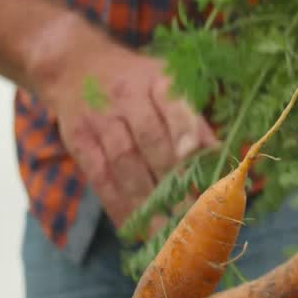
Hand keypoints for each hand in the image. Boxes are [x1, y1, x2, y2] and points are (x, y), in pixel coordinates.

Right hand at [28, 13, 218, 228]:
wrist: (75, 65)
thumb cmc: (137, 82)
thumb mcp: (166, 83)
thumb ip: (192, 120)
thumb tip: (222, 160)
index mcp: (156, 80)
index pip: (172, 103)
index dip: (183, 129)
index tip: (194, 157)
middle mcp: (126, 96)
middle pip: (148, 139)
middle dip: (171, 179)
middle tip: (193, 214)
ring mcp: (100, 119)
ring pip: (123, 163)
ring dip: (146, 200)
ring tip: (167, 232)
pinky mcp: (78, 141)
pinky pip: (98, 177)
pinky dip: (117, 205)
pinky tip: (134, 228)